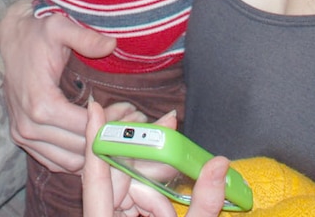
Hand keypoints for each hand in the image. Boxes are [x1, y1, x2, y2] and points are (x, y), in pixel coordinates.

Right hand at [0, 0, 116, 171]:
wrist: (12, 40)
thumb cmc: (37, 34)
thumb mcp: (60, 27)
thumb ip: (85, 37)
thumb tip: (111, 44)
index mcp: (40, 103)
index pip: (85, 127)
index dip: (110, 121)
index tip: (129, 109)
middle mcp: (28, 125)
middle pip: (79, 147)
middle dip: (107, 137)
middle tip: (129, 121)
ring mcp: (22, 135)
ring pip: (69, 161)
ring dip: (93, 151)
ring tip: (113, 130)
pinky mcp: (21, 139)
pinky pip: (55, 162)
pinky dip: (75, 157)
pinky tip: (91, 138)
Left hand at [82, 103, 229, 216]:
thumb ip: (203, 205)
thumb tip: (219, 164)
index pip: (95, 177)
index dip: (96, 140)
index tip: (95, 108)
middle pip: (120, 178)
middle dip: (146, 157)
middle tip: (170, 128)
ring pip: (132, 189)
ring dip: (159, 185)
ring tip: (176, 188)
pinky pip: (138, 203)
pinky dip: (157, 200)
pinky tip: (173, 197)